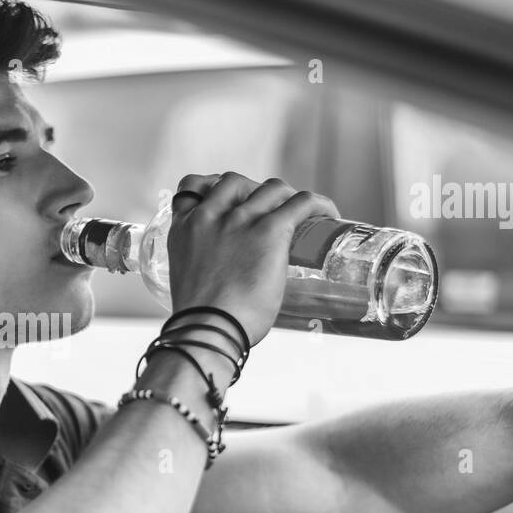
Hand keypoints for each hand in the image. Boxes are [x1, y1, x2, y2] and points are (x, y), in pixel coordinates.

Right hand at [166, 172, 338, 346]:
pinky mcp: (269, 230)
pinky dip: (318, 204)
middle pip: (236, 181)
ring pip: (271, 188)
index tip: (228, 201)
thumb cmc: (199, 322)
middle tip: (269, 212)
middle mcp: (209, 216)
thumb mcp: (187, 281)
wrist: (205, 331)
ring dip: (286, 197)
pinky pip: (301, 202)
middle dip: (253, 190)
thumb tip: (228, 287)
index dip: (213, 188)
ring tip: (300, 214)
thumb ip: (203, 268)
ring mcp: (240, 220)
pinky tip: (327, 214)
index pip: (192, 187)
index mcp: (184, 229)